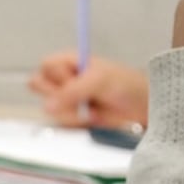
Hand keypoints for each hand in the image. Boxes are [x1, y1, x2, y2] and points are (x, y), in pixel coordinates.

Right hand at [28, 53, 149, 127]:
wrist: (142, 107)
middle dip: (58, 96)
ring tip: (91, 107)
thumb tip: (48, 105)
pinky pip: (61, 122)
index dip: (58, 76)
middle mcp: (65, 78)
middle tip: (79, 97)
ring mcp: (68, 98)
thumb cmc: (126, 84)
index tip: (74, 81)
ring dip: (70, 111)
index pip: (46, 66)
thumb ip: (72, 91)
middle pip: (41, 86)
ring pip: (50, 107)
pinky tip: (92, 117)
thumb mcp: (100, 81)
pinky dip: (76, 122)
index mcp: (70, 61)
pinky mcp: (73, 116)